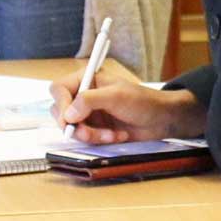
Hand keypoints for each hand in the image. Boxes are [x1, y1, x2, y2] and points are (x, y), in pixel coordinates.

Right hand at [51, 73, 200, 142]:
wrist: (161, 120)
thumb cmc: (142, 102)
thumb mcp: (116, 96)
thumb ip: (90, 100)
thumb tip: (68, 114)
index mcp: (86, 80)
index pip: (59, 89)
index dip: (61, 104)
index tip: (70, 119)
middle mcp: (83, 96)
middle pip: (61, 112)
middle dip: (76, 126)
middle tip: (90, 134)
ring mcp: (88, 114)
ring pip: (72, 129)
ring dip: (91, 135)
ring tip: (111, 135)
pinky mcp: (95, 130)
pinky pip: (85, 139)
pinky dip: (99, 140)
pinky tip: (116, 136)